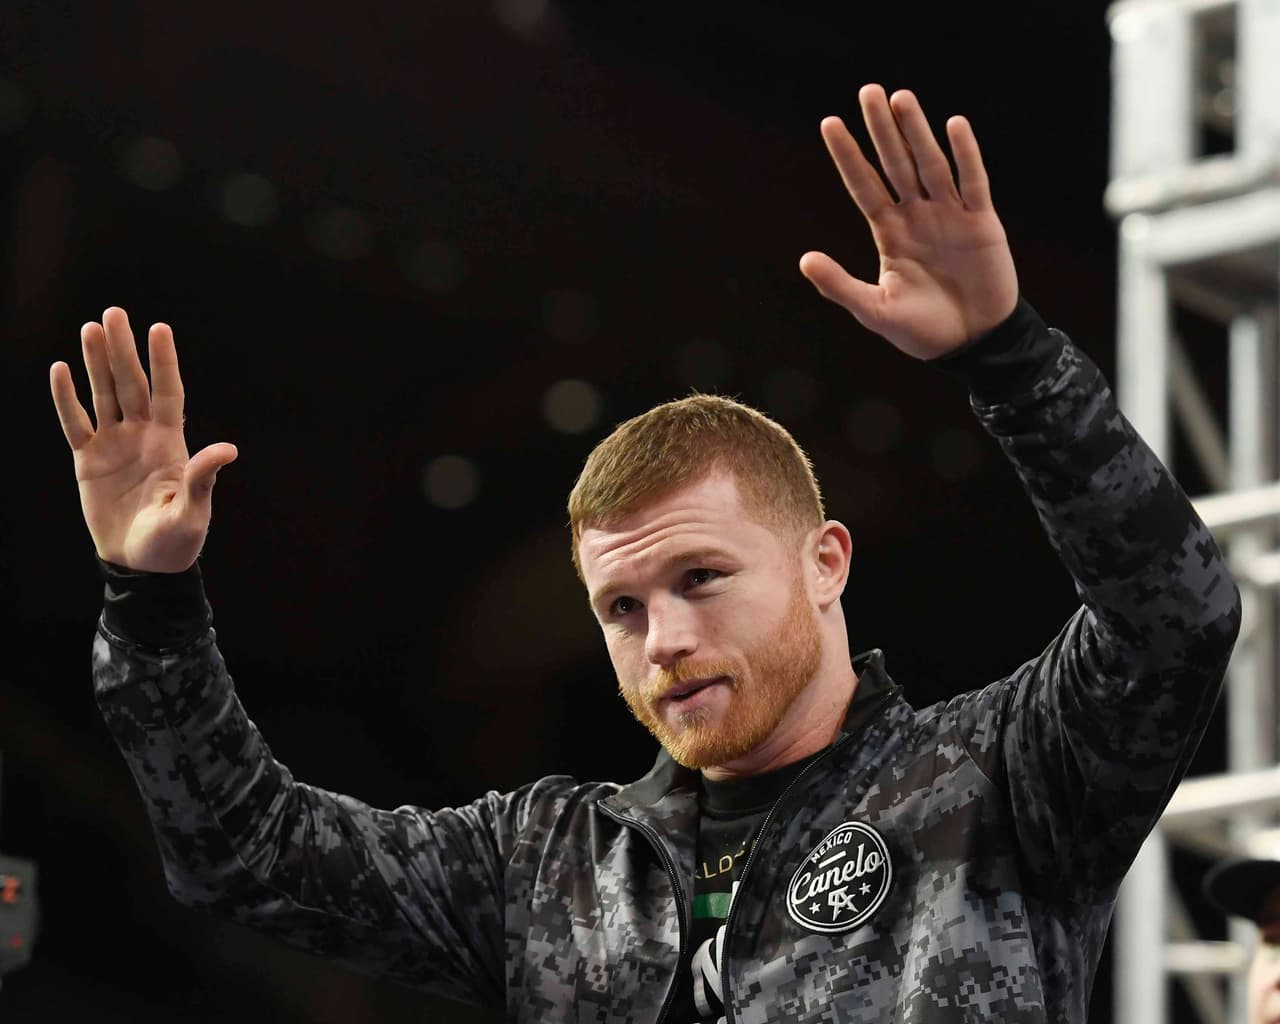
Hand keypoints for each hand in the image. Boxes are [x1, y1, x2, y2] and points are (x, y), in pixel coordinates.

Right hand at [49, 308, 237, 572]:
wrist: (142, 564)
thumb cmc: (176, 541)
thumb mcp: (193, 512)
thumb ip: (203, 478)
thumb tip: (228, 449)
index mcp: (171, 443)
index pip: (167, 392)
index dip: (163, 362)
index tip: (160, 328)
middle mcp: (142, 436)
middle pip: (131, 384)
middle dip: (123, 350)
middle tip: (114, 313)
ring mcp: (114, 445)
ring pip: (103, 394)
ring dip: (95, 363)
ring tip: (90, 328)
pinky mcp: (89, 460)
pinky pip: (75, 423)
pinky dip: (66, 398)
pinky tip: (60, 369)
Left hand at [800, 84, 1017, 359]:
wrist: (972, 345)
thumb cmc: (923, 330)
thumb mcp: (874, 310)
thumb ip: (839, 285)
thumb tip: (804, 259)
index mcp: (890, 234)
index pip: (864, 186)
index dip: (848, 156)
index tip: (829, 123)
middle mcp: (918, 217)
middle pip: (896, 165)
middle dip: (882, 130)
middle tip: (868, 91)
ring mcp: (951, 216)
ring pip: (931, 165)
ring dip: (916, 132)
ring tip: (901, 98)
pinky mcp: (982, 223)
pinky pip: (973, 182)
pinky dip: (965, 155)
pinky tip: (954, 125)